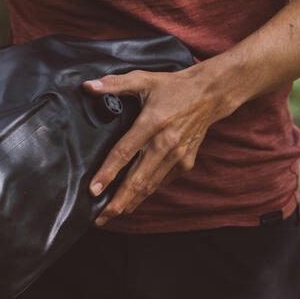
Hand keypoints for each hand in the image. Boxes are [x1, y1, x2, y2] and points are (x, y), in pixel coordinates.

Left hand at [85, 64, 231, 225]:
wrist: (211, 94)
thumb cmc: (173, 87)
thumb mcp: (144, 79)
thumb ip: (115, 84)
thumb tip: (88, 87)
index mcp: (152, 123)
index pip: (125, 152)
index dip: (108, 173)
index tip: (93, 190)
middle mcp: (165, 144)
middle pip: (137, 180)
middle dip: (117, 202)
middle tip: (99, 219)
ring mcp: (177, 156)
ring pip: (150, 186)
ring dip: (130, 203)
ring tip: (110, 215)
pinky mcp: (185, 163)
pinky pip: (161, 182)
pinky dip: (146, 193)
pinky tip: (131, 201)